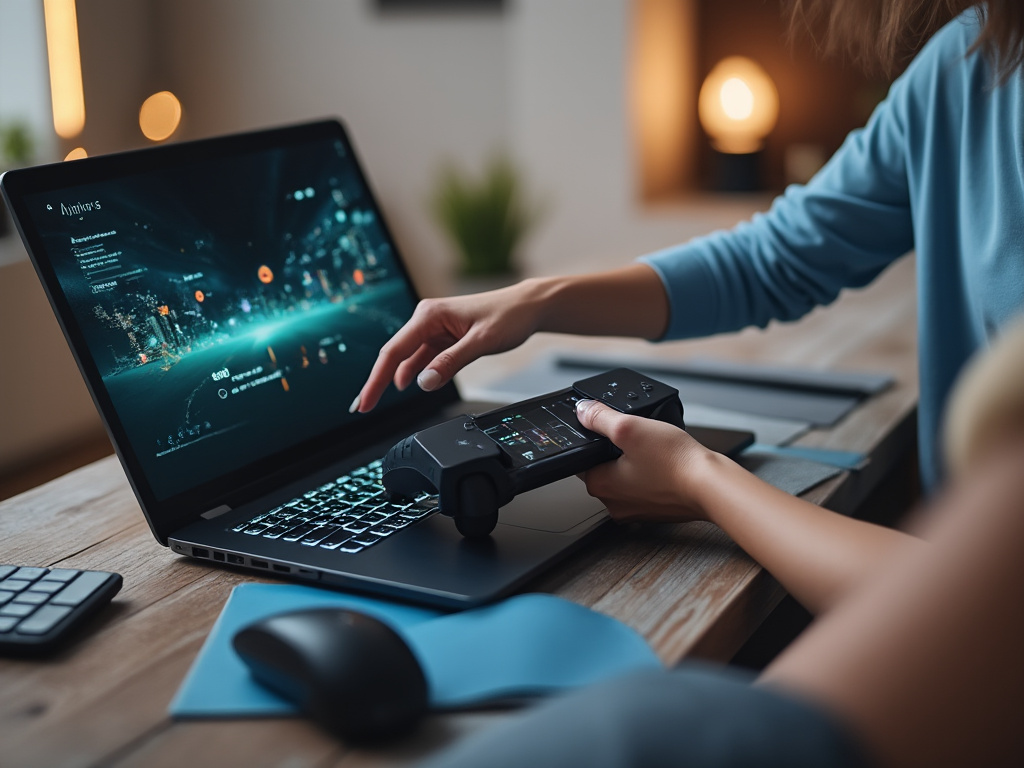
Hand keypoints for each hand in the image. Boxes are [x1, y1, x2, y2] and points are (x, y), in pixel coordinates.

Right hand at [352, 279, 546, 411]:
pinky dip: (417, 373)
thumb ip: (450, 363)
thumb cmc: (508, 316)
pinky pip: (423, 358)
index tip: (365, 401)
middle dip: (378, 381)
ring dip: (396, 379)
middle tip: (362, 407)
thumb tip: (423, 383)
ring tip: (377, 402)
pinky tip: (411, 386)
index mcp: (429, 315)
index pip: (394, 351)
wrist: (527, 307)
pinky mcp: (444, 338)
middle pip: (395, 355)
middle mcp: (426, 320)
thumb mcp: (480, 342)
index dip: (376, 379)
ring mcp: (434, 329)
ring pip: (408, 359)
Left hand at [574, 399, 715, 523]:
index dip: (594, 440)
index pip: (582, 459)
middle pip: (604, 468)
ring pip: (627, 477)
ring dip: (637, 462)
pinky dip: (654, 474)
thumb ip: (601, 418)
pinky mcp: (657, 510)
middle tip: (639, 439)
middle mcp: (614, 504)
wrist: (711, 486)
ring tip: (655, 452)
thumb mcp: (630, 427)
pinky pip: (647, 486)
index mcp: (601, 486)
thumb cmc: (675, 462)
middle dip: (618, 451)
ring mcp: (637, 510)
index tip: (610, 431)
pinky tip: (666, 465)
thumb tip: (583, 411)